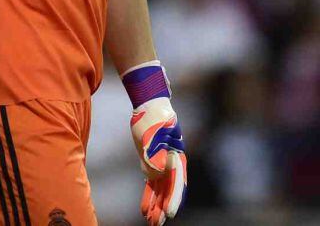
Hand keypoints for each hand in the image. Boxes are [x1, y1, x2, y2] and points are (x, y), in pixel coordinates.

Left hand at [131, 96, 186, 225]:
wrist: (149, 107)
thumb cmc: (154, 118)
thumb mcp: (154, 133)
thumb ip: (156, 152)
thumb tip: (158, 173)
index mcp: (177, 158)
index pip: (177, 183)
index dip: (174, 199)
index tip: (169, 213)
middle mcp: (172, 165)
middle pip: (170, 191)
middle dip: (163, 207)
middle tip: (157, 223)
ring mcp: (162, 165)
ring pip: (160, 191)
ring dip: (156, 206)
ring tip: (151, 222)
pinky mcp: (151, 164)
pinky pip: (151, 184)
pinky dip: (148, 196)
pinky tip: (144, 209)